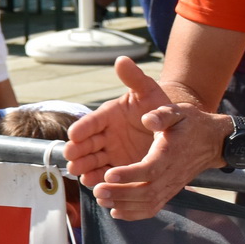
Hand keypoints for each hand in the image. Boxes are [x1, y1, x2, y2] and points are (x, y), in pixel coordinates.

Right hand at [63, 57, 167, 185]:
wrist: (173, 130)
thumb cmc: (158, 107)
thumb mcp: (149, 92)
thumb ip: (135, 78)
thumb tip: (122, 60)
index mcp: (108, 115)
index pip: (91, 121)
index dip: (82, 128)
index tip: (73, 135)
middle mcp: (104, 134)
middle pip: (86, 144)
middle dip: (77, 151)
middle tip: (71, 157)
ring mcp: (110, 152)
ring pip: (92, 160)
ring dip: (84, 167)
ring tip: (80, 173)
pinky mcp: (117, 167)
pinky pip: (104, 174)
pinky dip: (97, 179)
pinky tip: (93, 183)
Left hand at [90, 100, 230, 219]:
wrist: (213, 141)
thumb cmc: (191, 124)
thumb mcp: (179, 112)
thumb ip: (162, 115)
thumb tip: (147, 119)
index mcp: (170, 153)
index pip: (150, 169)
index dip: (130, 175)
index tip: (108, 174)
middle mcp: (171, 173)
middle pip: (146, 191)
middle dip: (120, 194)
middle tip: (97, 191)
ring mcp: (171, 185)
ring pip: (148, 203)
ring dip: (124, 205)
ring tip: (101, 200)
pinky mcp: (169, 191)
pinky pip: (153, 207)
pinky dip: (134, 213)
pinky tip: (115, 211)